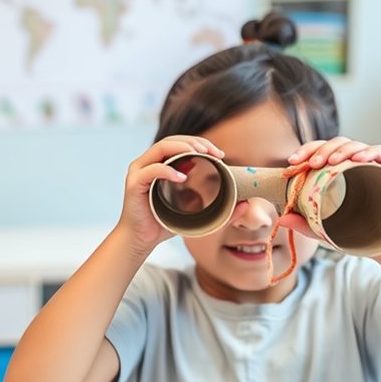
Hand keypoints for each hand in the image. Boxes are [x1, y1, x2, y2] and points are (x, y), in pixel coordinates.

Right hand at [117, 135, 224, 254]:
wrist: (140, 240)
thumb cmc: (164, 224)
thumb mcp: (196, 214)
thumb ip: (219, 208)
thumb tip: (246, 204)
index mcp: (160, 165)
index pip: (180, 144)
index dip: (200, 144)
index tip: (220, 154)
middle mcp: (147, 163)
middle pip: (172, 141)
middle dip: (195, 142)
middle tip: (214, 152)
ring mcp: (139, 171)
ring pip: (161, 148)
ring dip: (182, 147)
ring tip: (201, 154)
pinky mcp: (133, 183)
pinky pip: (152, 170)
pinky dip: (168, 170)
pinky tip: (182, 177)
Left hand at [280, 137, 380, 255]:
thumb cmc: (354, 231)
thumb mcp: (324, 228)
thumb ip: (303, 224)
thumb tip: (282, 219)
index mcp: (335, 170)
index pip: (318, 152)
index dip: (305, 152)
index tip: (292, 162)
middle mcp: (352, 163)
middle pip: (335, 144)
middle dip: (321, 150)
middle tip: (312, 163)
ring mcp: (371, 164)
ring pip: (355, 145)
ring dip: (341, 150)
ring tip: (331, 162)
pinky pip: (380, 152)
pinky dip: (369, 152)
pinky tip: (358, 159)